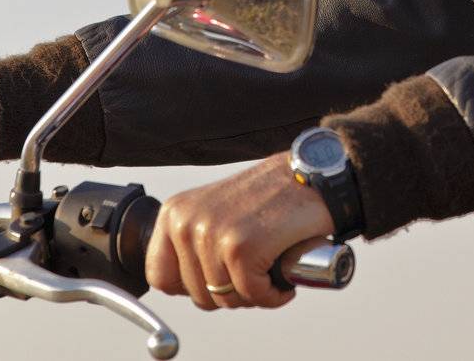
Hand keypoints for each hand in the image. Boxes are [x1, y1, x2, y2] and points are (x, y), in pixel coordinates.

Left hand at [146, 152, 334, 310]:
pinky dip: (273, 295)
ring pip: (225, 299)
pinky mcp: (242, 248)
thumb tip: (188, 287)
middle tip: (255, 269)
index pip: (159, 277)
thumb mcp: (215, 211)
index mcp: (174, 213)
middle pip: (197, 295)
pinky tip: (282, 275)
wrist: (314, 175)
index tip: (221, 275)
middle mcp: (187, 223)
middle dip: (231, 292)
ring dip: (254, 294)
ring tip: (269, 267)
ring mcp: (213, 234)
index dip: (194, 286)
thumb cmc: (271, 197)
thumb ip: (193, 244)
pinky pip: (252, 295)